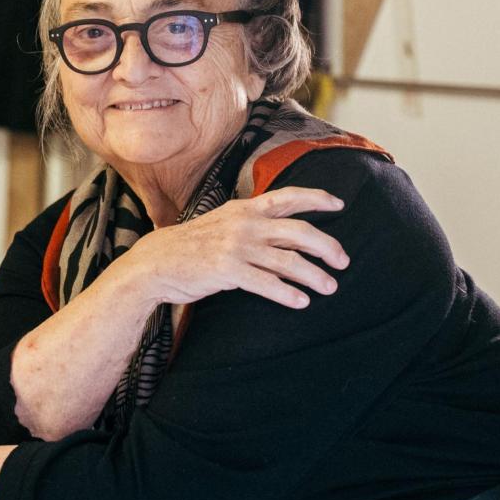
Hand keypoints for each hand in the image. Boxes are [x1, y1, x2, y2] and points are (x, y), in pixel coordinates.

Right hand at [111, 186, 349, 309]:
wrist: (156, 261)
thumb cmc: (191, 245)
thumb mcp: (223, 224)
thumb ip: (253, 225)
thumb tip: (286, 237)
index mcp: (245, 208)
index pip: (287, 197)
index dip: (316, 198)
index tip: (339, 205)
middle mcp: (245, 224)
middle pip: (299, 231)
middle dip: (326, 246)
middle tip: (343, 260)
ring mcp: (237, 246)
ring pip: (288, 260)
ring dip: (314, 275)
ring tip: (330, 287)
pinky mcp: (228, 270)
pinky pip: (266, 283)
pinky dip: (287, 293)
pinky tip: (300, 302)